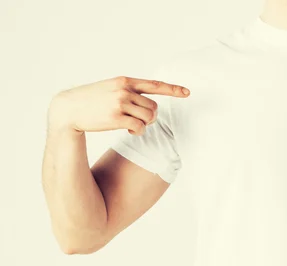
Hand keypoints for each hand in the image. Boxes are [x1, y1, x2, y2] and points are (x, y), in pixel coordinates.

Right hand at [48, 76, 190, 135]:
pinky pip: (140, 127)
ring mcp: (120, 103)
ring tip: (132, 125)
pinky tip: (129, 131)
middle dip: (151, 117)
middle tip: (139, 121)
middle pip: (154, 107)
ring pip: (149, 117)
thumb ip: (128, 92)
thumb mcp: (110, 89)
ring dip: (145, 125)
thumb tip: (150, 107)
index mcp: (124, 81)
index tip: (187, 92)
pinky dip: (138, 131)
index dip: (172, 89)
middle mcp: (124, 90)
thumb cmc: (91, 101)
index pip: (154, 84)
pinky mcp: (116, 117)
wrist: (69, 108)